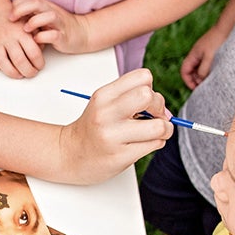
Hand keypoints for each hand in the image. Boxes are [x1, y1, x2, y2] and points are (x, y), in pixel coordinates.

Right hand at [0, 9, 44, 79]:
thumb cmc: (14, 20)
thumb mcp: (29, 23)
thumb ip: (37, 35)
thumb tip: (42, 50)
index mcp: (21, 32)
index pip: (33, 52)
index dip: (39, 63)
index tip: (40, 66)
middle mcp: (8, 37)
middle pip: (19, 60)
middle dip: (28, 71)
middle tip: (31, 73)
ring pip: (2, 62)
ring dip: (12, 73)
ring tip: (19, 75)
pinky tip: (1, 67)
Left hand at [10, 0, 91, 57]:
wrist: (82, 33)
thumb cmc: (58, 26)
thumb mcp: (43, 17)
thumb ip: (30, 14)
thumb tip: (10, 15)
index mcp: (46, 6)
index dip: (17, 3)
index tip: (9, 13)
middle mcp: (52, 12)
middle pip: (37, 2)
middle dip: (21, 9)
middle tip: (11, 19)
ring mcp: (59, 24)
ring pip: (48, 16)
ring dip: (34, 21)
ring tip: (25, 29)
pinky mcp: (64, 37)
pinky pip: (54, 35)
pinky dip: (44, 37)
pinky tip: (36, 40)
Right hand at [57, 68, 168, 184]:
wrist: (70, 156)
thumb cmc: (93, 128)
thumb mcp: (105, 104)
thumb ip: (132, 98)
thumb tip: (165, 110)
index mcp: (104, 96)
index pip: (143, 77)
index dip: (151, 89)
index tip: (145, 102)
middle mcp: (106, 114)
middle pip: (150, 97)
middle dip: (160, 107)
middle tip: (153, 117)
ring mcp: (113, 136)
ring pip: (159, 126)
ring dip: (164, 130)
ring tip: (153, 133)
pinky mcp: (120, 156)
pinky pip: (155, 145)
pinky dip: (156, 143)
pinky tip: (143, 144)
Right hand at [180, 25, 228, 89]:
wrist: (227, 27)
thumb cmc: (218, 41)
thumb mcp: (210, 57)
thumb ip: (203, 69)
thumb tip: (200, 80)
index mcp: (193, 55)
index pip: (184, 71)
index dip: (188, 81)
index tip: (196, 88)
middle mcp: (197, 55)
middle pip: (192, 71)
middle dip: (196, 80)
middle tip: (206, 87)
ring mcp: (204, 53)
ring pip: (200, 68)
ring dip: (204, 75)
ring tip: (212, 81)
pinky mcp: (212, 53)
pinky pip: (207, 64)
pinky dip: (210, 70)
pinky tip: (217, 73)